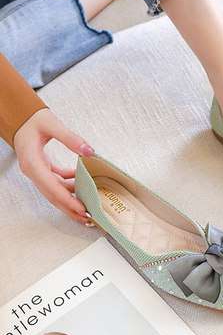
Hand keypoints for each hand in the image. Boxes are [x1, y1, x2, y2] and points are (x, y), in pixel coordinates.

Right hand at [14, 109, 93, 224]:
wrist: (22, 117)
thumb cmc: (33, 120)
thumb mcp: (52, 124)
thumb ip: (70, 138)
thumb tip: (88, 151)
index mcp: (32, 163)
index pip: (51, 187)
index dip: (67, 199)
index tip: (81, 208)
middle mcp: (33, 171)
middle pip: (53, 195)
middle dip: (70, 207)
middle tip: (87, 217)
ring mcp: (37, 171)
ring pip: (55, 191)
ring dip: (70, 199)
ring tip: (87, 207)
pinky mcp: (42, 169)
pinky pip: (56, 181)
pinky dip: (68, 185)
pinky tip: (81, 183)